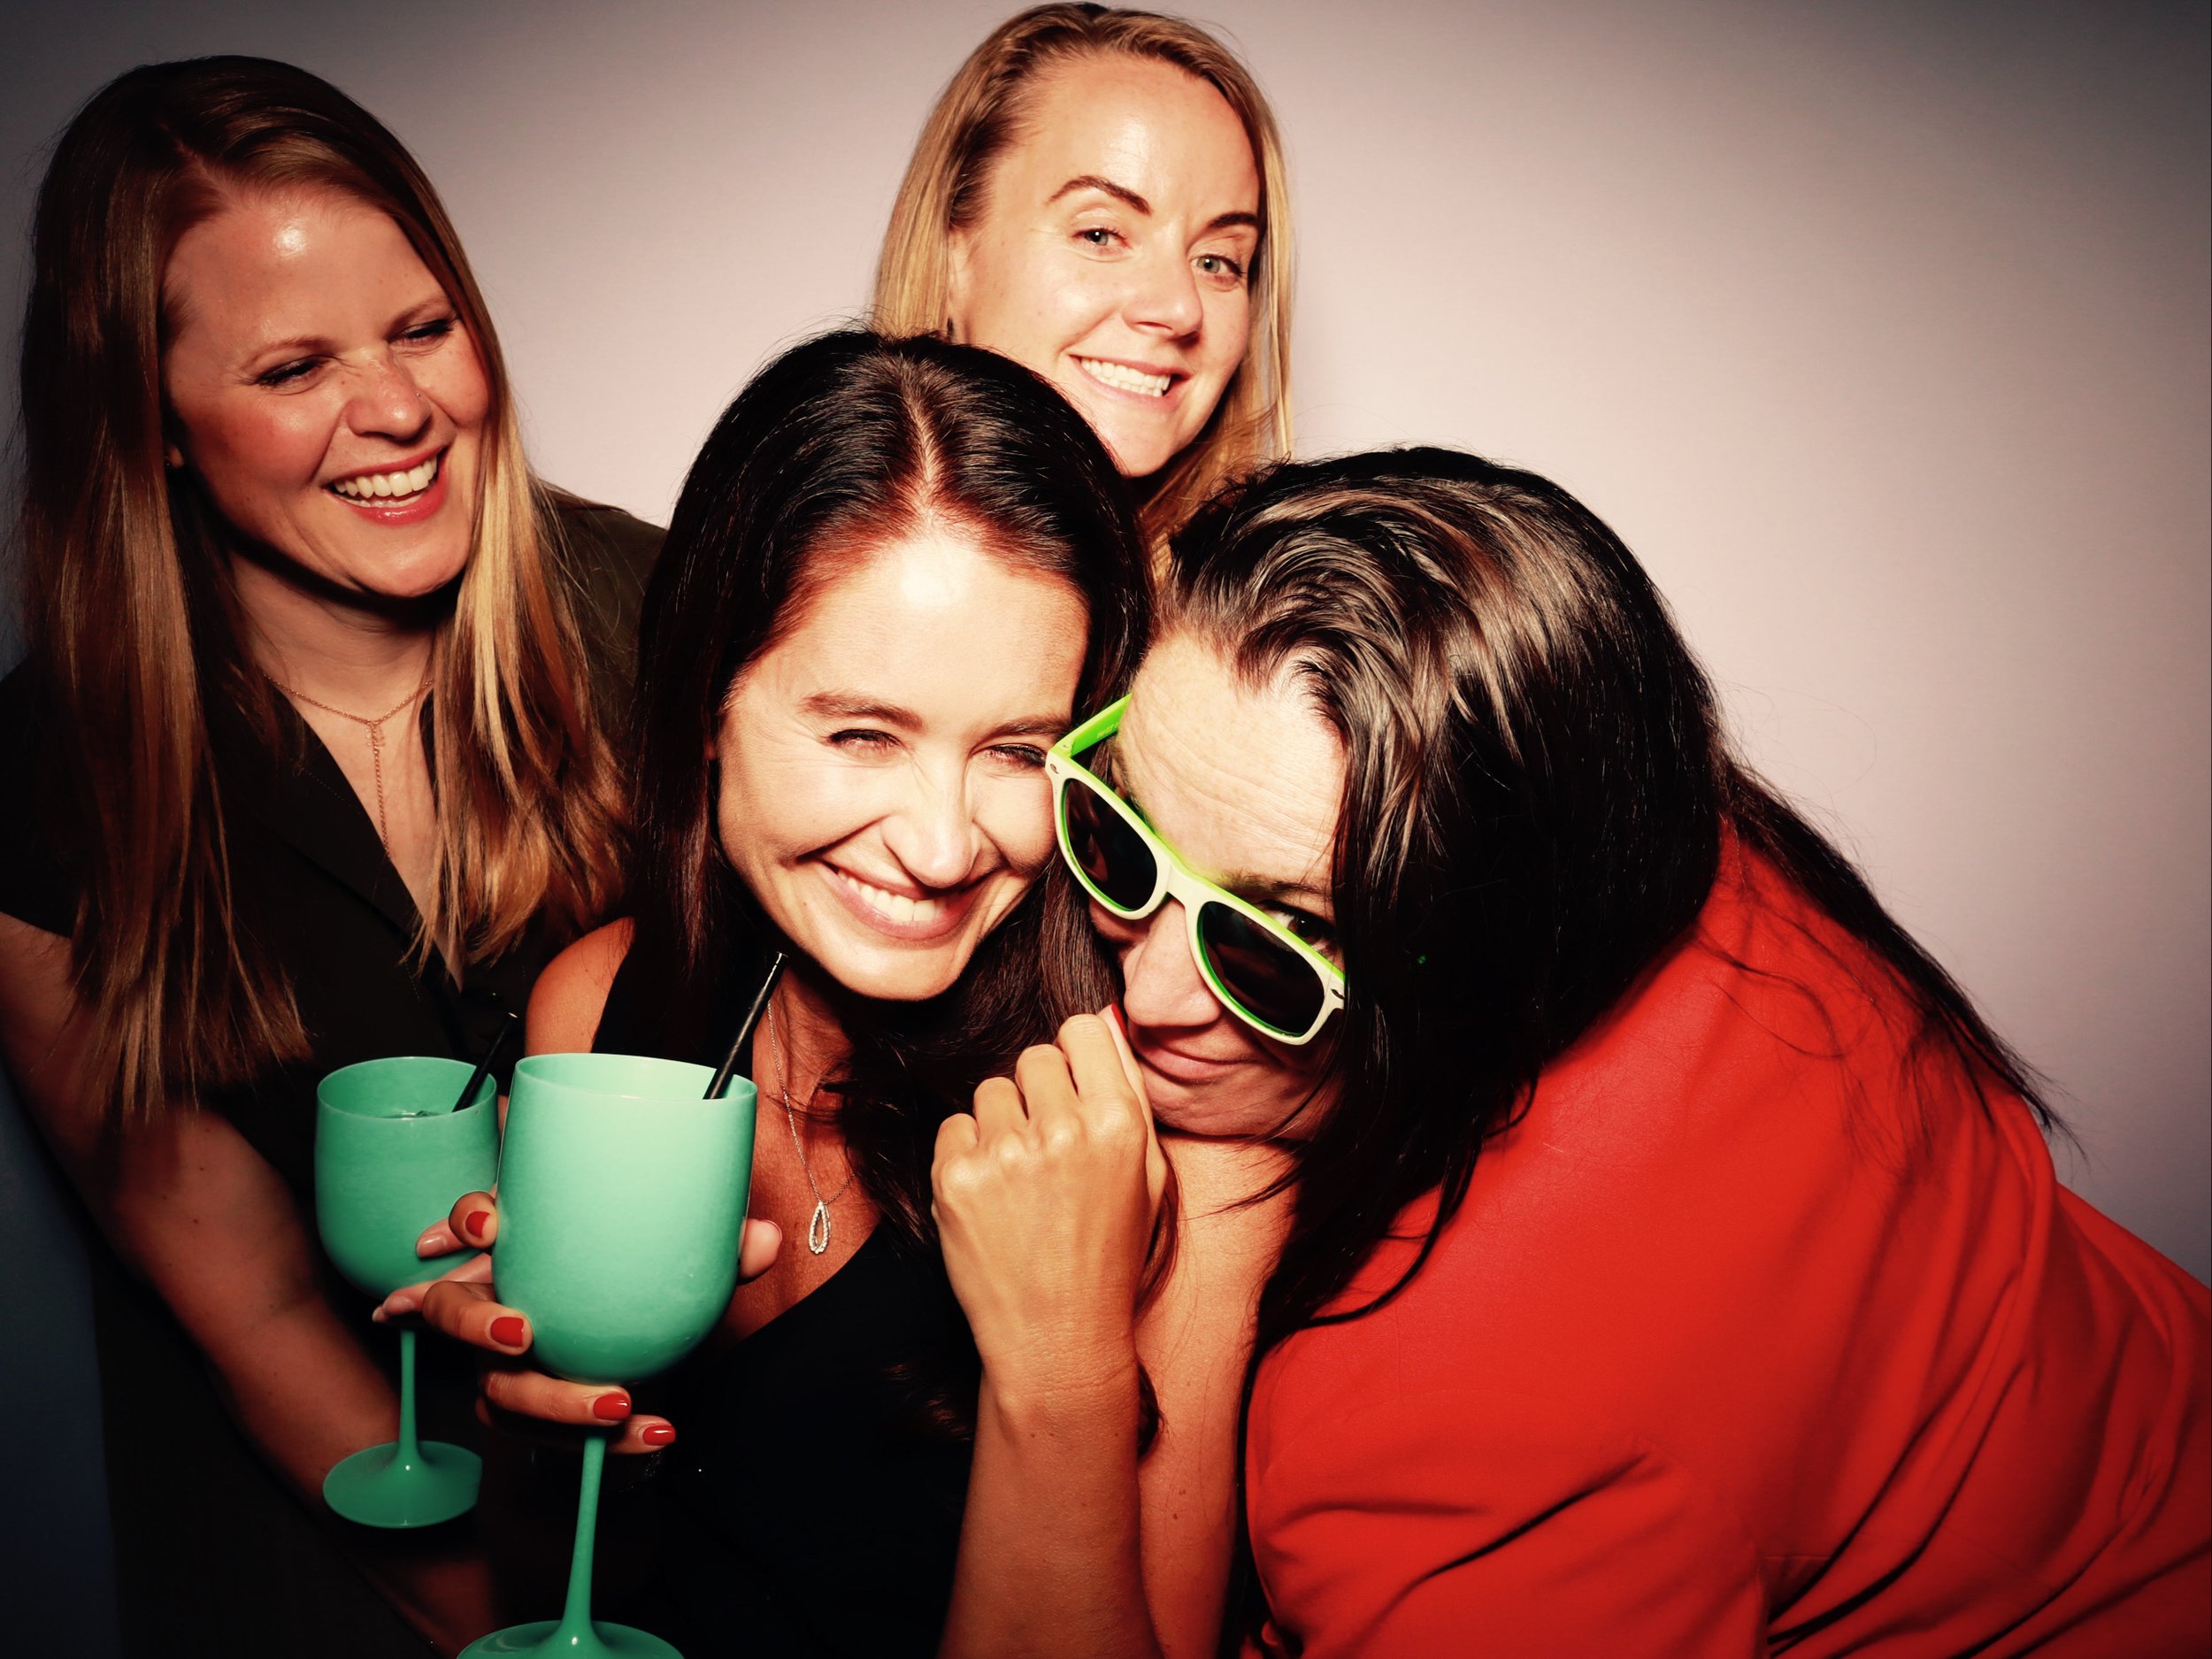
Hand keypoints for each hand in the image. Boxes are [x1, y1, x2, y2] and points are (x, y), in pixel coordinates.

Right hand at [378, 1189, 782, 1453]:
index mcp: (522, 1248)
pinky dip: (610, 1440)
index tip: (489, 1227)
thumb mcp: (678, 1258)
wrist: (640, 1350)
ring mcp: (505, 1366)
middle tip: (524, 1333)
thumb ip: (719, 1246)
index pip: (471, 1223)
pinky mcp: (537, 1416)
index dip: (466, 1221)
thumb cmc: (640, 1284)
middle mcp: (497, 1303)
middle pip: (451, 1309)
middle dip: (475, 1322)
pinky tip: (658, 1433)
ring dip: (551, 1402)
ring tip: (619, 1402)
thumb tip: (764, 1238)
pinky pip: (553, 1438)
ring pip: (496, 1390)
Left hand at [932, 1010, 1166, 1388]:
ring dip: (1002, 1125)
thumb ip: (1127, 1095)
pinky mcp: (956, 1177)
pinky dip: (967, 1156)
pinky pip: (954, 1127)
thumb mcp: (1146, 1178)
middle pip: (1034, 1056)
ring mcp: (1005, 1153)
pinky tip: (992, 1199)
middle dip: (1039, 1094)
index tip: (1073, 1089)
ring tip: (1021, 1182)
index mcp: (1119, 1124)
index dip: (1076, 1058)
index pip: (1083, 1029)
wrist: (1056, 1339)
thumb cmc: (1106, 1257)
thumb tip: (1102, 1024)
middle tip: (1047, 1149)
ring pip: (991, 1091)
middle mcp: (1064, 1130)